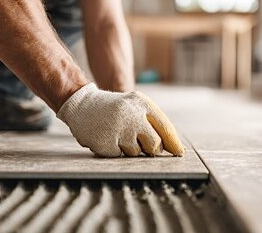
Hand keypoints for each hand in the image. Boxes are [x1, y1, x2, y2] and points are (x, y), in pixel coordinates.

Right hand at [57, 83, 185, 157]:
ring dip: (130, 148)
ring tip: (118, 133)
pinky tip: (108, 137)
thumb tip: (170, 148)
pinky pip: (120, 156)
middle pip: (155, 145)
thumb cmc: (115, 109)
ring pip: (137, 152)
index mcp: (142, 104)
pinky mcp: (106, 143)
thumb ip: (153, 123)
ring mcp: (118, 129)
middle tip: (139, 141)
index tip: (179, 153)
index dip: (173, 143)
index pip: (165, 127)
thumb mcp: (135, 106)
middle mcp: (132, 115)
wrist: (83, 105)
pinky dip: (116, 150)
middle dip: (151, 148)